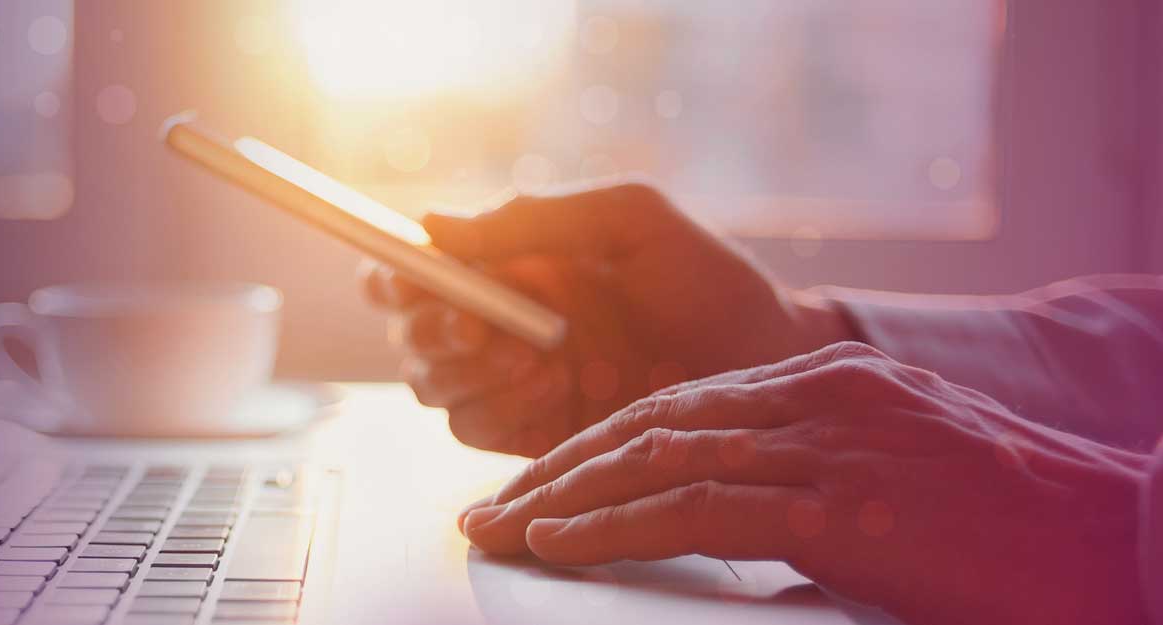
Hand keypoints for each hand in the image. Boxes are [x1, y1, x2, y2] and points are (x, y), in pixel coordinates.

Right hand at [361, 182, 851, 456]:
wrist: (768, 366)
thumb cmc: (706, 281)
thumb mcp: (628, 221)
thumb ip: (533, 218)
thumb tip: (432, 225)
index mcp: (507, 263)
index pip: (413, 267)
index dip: (394, 274)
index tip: (419, 278)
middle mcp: (496, 323)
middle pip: (409, 334)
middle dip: (432, 332)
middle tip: (480, 330)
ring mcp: (511, 384)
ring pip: (433, 387)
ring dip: (469, 373)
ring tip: (539, 358)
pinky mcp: (532, 438)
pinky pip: (474, 430)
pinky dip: (498, 409)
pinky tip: (553, 391)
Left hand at [458, 342, 1151, 624]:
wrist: (1107, 537)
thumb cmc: (1010, 527)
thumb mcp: (894, 486)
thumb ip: (810, 494)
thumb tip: (736, 538)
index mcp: (829, 382)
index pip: (681, 406)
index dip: (596, 445)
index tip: (535, 481)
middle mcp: (817, 395)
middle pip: (651, 423)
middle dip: (558, 469)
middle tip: (487, 510)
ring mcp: (828, 444)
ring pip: (657, 459)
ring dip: (563, 498)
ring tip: (497, 531)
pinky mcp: (842, 506)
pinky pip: (698, 509)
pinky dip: (616, 525)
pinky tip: (561, 542)